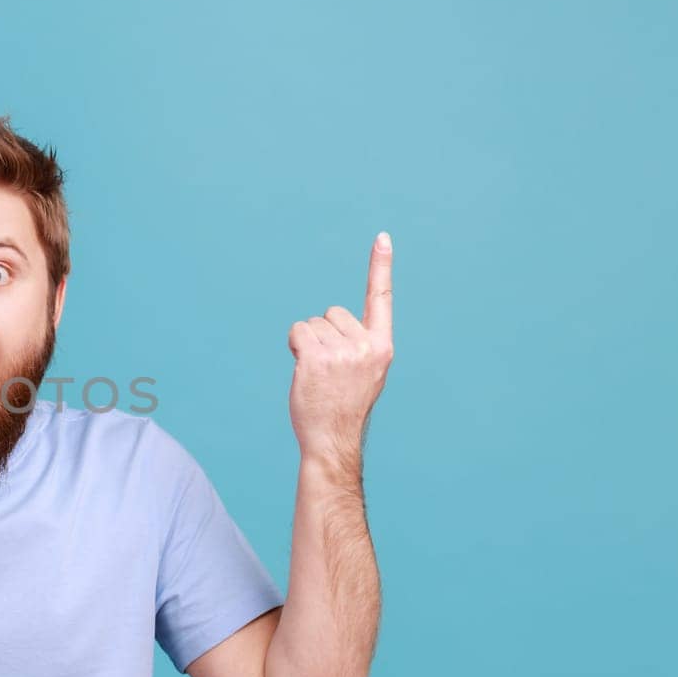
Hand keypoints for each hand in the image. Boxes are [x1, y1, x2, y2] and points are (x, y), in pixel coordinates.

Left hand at [287, 232, 394, 466]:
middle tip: (328, 368)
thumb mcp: (365, 372)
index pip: (382, 299)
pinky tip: (303, 368)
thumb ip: (358, 344)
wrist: (333, 438)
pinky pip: (298, 332)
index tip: (382, 237)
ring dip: (308, 343)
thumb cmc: (344, 406)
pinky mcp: (316, 358)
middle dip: (324, 334)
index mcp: (382, 346)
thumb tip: (329, 324)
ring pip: (313, 324)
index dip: (380, 266)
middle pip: (333, 313)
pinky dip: (295, 345)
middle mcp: (366, 346)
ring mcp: (342, 352)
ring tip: (318, 374)